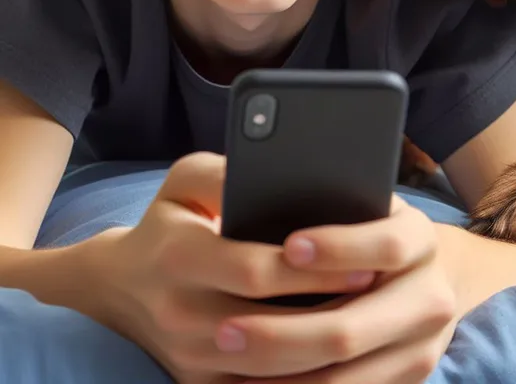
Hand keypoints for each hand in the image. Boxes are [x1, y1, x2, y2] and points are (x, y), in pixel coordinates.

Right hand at [89, 152, 378, 383]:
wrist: (118, 287)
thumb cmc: (167, 222)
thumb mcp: (184, 180)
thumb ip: (222, 170)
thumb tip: (266, 172)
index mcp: (178, 256)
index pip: (256, 271)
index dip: (313, 273)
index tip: (362, 266)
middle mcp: (179, 313)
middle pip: (268, 329)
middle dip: (329, 315)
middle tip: (380, 299)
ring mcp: (186, 358)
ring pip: (269, 372)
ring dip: (324, 356)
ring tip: (371, 330)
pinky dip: (301, 382)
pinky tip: (341, 364)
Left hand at [227, 194, 457, 383]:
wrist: (430, 275)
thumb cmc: (377, 228)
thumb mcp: (370, 205)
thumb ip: (337, 205)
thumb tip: (270, 205)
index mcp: (421, 240)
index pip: (387, 246)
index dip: (339, 247)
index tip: (288, 246)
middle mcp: (431, 297)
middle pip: (352, 329)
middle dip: (281, 335)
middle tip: (226, 331)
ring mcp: (421, 350)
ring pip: (343, 379)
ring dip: (280, 378)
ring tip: (231, 365)